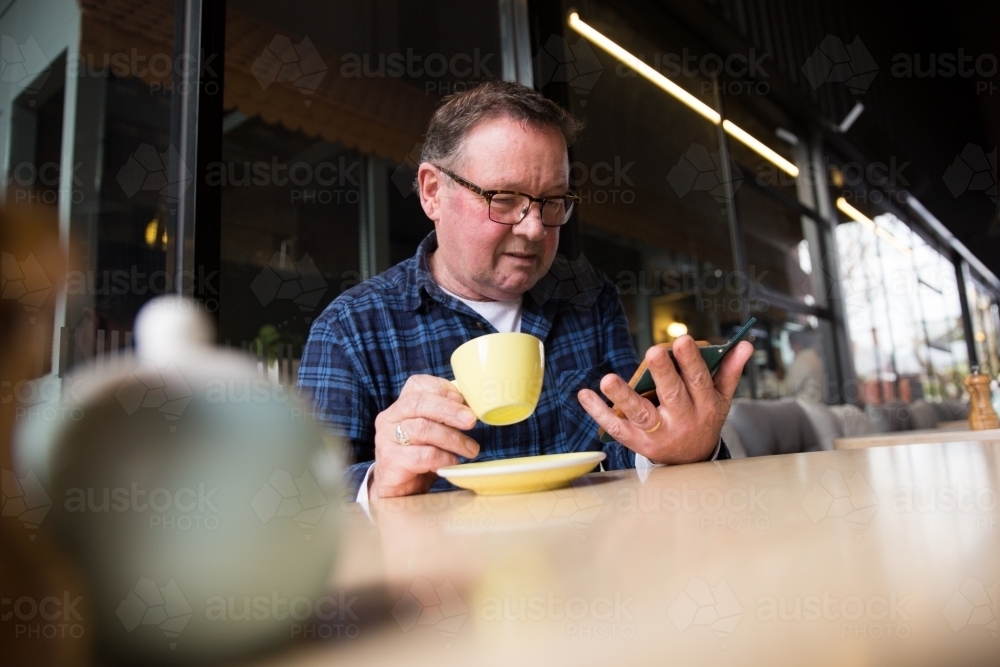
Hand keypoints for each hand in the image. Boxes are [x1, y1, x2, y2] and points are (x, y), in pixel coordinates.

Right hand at [370, 375, 479, 502]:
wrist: (399, 492)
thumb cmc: (420, 458)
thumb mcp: (433, 433)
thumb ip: (444, 418)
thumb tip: (470, 410)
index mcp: (400, 406)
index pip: (417, 384)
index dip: (442, 389)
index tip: (462, 400)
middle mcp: (390, 418)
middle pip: (419, 402)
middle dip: (450, 410)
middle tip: (471, 420)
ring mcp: (387, 439)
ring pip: (423, 428)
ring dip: (453, 438)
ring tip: (470, 449)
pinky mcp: (392, 461)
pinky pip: (424, 454)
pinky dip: (444, 458)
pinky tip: (453, 463)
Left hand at [577, 336, 752, 463]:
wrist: (691, 463)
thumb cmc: (703, 419)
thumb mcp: (721, 399)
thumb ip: (730, 371)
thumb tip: (745, 344)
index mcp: (706, 407)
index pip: (699, 382)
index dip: (692, 362)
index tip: (684, 340)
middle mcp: (683, 421)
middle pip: (672, 397)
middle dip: (663, 374)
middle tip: (654, 351)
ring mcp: (659, 434)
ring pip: (641, 415)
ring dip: (623, 397)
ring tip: (608, 379)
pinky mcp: (638, 443)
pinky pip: (617, 428)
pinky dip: (599, 412)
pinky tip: (584, 394)